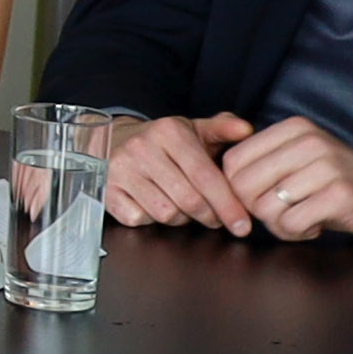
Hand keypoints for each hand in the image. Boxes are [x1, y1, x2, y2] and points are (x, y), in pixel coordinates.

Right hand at [92, 114, 251, 230]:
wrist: (113, 139)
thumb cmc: (163, 141)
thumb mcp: (193, 129)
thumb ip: (223, 128)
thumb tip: (246, 130)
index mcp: (168, 132)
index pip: (204, 176)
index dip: (227, 204)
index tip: (242, 225)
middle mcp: (142, 149)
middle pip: (188, 200)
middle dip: (209, 216)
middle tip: (215, 218)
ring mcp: (120, 170)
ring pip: (165, 213)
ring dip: (180, 218)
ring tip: (182, 207)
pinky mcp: (106, 189)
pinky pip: (138, 218)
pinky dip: (150, 219)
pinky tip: (153, 205)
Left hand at [211, 111, 352, 243]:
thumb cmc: (343, 187)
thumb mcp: (302, 164)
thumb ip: (265, 167)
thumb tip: (219, 187)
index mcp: (293, 130)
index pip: (232, 162)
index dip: (238, 191)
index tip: (262, 200)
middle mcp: (308, 142)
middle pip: (243, 186)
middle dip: (257, 210)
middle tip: (285, 214)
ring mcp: (325, 166)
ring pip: (266, 207)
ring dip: (280, 224)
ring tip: (304, 218)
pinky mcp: (340, 194)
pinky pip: (292, 223)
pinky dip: (299, 232)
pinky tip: (318, 225)